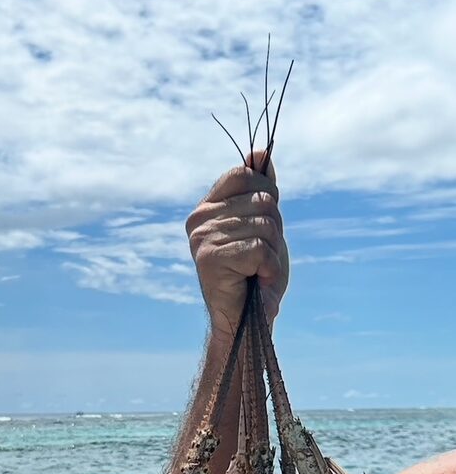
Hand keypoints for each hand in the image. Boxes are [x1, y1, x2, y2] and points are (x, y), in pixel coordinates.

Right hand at [185, 154, 288, 338]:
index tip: (264, 223)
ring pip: (264, 224)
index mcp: (207, 207)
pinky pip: (258, 248)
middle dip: (274, 229)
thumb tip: (260, 152)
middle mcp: (199, 220)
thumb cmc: (256, 274)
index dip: (266, 194)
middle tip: (260, 257)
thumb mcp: (263, 225)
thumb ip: (260, 190)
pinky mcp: (210, 259)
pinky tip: (257, 279)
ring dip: (272, 252)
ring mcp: (202, 239)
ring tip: (258, 270)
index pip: (244, 173)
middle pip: (261, 199)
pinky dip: (268, 267)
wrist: (248, 321)